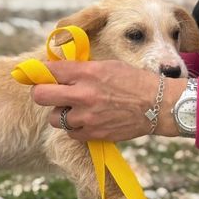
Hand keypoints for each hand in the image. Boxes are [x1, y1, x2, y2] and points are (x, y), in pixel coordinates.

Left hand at [31, 60, 184, 140]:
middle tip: (50, 93)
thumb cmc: (134, 81)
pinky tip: (88, 120)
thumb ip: (81, 68)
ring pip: (54, 118)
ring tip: (75, 108)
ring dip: (61, 113)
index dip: (42, 73)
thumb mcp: (107, 65)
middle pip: (40, 95)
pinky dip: (75, 128)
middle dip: (41, 93)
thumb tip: (58, 69)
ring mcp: (86, 116)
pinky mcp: (93, 133)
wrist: (157, 105)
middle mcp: (83, 94)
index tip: (40, 75)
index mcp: (86, 72)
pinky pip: (71, 133)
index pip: (49, 71)